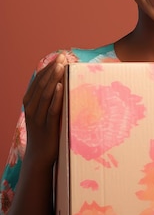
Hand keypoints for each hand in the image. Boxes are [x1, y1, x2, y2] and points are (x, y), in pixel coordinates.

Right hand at [23, 53, 66, 167]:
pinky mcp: (47, 127)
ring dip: (54, 79)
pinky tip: (60, 87)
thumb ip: (49, 101)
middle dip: (52, 69)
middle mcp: (31, 109)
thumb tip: (62, 84)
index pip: (38, 81)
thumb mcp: (44, 114)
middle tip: (62, 57)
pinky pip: (51, 109)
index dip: (48, 68)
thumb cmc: (45, 133)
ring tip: (61, 66)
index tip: (58, 57)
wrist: (39, 157)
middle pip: (41, 85)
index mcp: (29, 103)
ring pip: (45, 94)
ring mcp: (38, 118)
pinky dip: (55, 97)